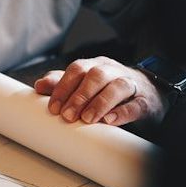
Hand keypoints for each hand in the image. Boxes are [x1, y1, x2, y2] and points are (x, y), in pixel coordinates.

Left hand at [34, 56, 169, 125]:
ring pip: (117, 86)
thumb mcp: (84, 85)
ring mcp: (131, 84)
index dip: (63, 87)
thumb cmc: (108, 90)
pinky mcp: (145, 101)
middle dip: (79, 96)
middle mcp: (113, 71)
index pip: (77, 69)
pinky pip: (135, 104)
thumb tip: (38, 86)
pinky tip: (109, 121)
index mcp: (95, 66)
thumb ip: (62, 84)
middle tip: (67, 116)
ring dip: (99, 103)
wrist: (147, 95)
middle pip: (96, 76)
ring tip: (87, 119)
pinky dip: (122, 112)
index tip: (53, 108)